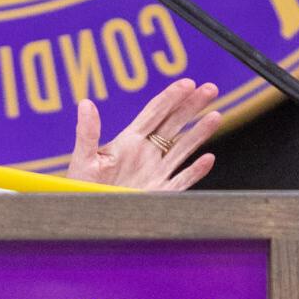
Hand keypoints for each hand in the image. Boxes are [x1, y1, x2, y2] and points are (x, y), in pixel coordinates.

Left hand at [67, 78, 220, 190]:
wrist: (87, 216)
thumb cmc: (81, 188)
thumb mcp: (83, 159)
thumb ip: (87, 133)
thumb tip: (85, 104)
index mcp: (128, 141)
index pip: (155, 112)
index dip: (172, 96)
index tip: (188, 82)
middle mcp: (146, 153)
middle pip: (174, 124)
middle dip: (193, 106)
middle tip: (211, 88)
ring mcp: (155, 173)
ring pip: (183, 148)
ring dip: (200, 133)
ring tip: (217, 116)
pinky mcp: (160, 194)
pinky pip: (183, 180)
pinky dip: (196, 171)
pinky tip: (208, 158)